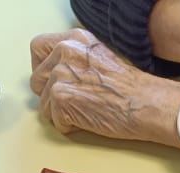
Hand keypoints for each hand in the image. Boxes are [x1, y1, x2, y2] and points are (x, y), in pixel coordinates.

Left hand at [30, 30, 179, 145]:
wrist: (143, 103)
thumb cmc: (129, 89)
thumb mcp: (99, 59)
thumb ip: (76, 61)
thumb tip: (59, 75)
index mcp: (74, 39)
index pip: (37, 49)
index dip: (43, 69)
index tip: (53, 81)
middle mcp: (64, 52)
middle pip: (36, 80)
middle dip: (50, 95)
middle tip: (73, 102)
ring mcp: (60, 75)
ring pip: (44, 104)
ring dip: (61, 113)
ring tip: (85, 112)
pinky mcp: (61, 99)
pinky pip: (54, 121)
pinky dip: (69, 126)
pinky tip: (88, 120)